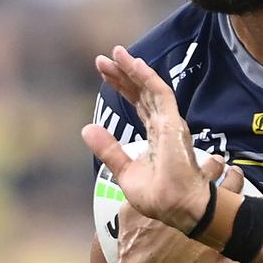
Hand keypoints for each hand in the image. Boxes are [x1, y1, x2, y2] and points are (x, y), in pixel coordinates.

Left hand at [82, 46, 209, 230]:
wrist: (176, 208)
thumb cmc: (158, 196)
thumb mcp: (125, 171)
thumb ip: (109, 149)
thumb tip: (86, 128)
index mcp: (156, 136)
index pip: (138, 103)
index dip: (122, 86)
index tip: (104, 71)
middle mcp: (164, 125)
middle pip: (142, 92)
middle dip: (123, 74)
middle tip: (103, 58)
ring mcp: (170, 123)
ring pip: (150, 88)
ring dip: (133, 70)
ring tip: (116, 54)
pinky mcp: (173, 124)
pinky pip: (161, 94)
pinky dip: (148, 78)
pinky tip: (135, 65)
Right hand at [108, 158, 259, 262]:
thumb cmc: (132, 249)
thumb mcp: (129, 213)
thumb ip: (139, 190)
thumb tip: (141, 171)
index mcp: (180, 202)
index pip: (202, 172)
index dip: (213, 165)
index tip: (216, 162)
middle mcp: (201, 219)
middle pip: (227, 189)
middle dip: (233, 177)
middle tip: (234, 172)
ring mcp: (214, 245)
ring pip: (242, 218)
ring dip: (251, 204)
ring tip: (250, 196)